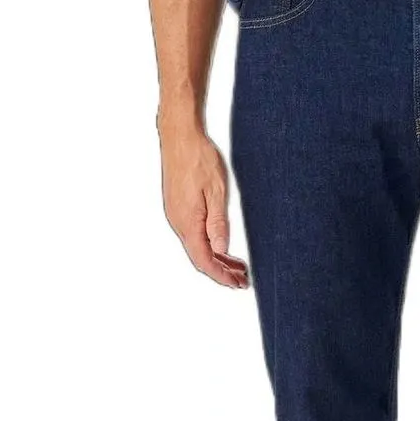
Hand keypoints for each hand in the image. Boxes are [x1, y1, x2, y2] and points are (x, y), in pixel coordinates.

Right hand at [159, 122, 249, 288]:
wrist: (180, 136)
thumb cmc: (198, 158)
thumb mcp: (216, 191)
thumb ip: (218, 223)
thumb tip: (220, 251)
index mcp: (188, 222)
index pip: (204, 260)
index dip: (221, 275)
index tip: (237, 284)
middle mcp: (178, 222)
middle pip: (201, 257)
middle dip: (222, 271)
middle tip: (242, 278)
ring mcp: (177, 215)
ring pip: (197, 246)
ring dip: (217, 258)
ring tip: (237, 265)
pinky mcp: (179, 207)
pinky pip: (194, 234)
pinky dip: (209, 244)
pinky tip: (221, 243)